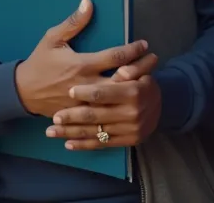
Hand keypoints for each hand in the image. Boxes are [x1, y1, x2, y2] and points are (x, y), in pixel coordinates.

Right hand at [15, 0, 149, 117]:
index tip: (144, 44)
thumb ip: (74, 22)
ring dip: (135, 88)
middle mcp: (87, 84)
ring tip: (150, 79)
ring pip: (118, 98)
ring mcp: (86, 102)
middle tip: (155, 60)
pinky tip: (133, 99)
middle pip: (123, 78)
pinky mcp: (84, 114)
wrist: (23, 93)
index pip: (115, 56)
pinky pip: (107, 112)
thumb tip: (88, 2)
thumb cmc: (39, 62)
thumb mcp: (52, 39)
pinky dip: (122, 105)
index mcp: (82, 64)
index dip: (133, 50)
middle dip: (142, 69)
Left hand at [46, 51, 161, 149]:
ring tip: (51, 132)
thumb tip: (120, 72)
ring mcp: (129, 129)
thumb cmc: (144, 83)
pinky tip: (68, 144)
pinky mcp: (127, 141)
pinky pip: (102, 144)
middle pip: (95, 115)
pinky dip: (83, 145)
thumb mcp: (142, 71)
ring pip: (95, 132)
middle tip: (54, 117)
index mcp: (133, 92)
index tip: (69, 91)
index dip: (85, 92)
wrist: (162, 106)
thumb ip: (132, 69)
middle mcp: (132, 113)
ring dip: (71, 133)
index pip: (103, 93)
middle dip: (72, 117)